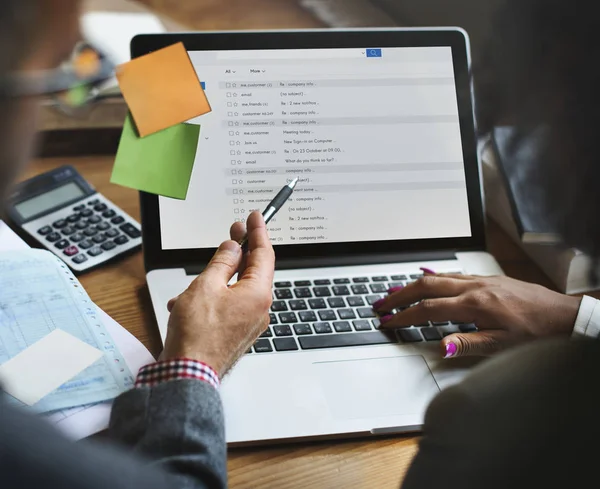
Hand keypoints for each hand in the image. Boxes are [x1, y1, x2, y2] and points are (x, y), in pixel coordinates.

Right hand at [160, 211, 274, 375]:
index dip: (258, 232)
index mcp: (258, 294)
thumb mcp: (206, 285)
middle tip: (234, 231)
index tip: (255, 217)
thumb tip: (232, 248)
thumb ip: (221, 262)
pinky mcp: (237, 332)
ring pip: (236, 289)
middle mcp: (259, 309)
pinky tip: (188, 303)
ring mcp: (249, 323)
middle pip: (253, 271)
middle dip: (239, 251)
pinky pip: (228, 306)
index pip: (264, 254)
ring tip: (194, 282)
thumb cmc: (197, 335)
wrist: (188, 374)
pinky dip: (211, 299)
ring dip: (216, 280)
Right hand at [374, 273, 581, 357]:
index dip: (404, 316)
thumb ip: (467, 344)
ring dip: (412, 284)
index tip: (387, 321)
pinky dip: (433, 277)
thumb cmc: (536, 332)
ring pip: (438, 276)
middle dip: (399, 294)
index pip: (428, 309)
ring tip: (394, 292)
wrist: (563, 316)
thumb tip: (440, 345)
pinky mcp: (487, 279)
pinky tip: (427, 278)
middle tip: (380, 303)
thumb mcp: (502, 346)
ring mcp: (480, 280)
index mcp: (475, 305)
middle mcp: (474, 287)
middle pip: (425, 285)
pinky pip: (452, 274)